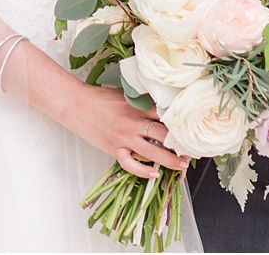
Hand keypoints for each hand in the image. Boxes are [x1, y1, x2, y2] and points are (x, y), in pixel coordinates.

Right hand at [57, 83, 189, 178]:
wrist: (76, 104)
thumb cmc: (99, 98)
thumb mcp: (123, 95)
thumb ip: (141, 103)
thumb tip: (160, 109)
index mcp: (137, 107)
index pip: (166, 116)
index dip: (180, 124)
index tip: (192, 129)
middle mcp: (133, 123)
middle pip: (164, 135)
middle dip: (181, 144)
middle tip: (193, 150)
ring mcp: (124, 138)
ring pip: (153, 152)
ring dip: (170, 160)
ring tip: (183, 165)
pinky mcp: (113, 149)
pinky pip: (131, 164)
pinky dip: (143, 171)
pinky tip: (154, 174)